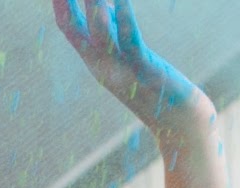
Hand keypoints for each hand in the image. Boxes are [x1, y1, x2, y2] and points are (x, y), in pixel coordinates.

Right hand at [53, 0, 204, 132]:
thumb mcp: (128, 54)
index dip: (60, 4)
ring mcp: (121, 69)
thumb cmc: (155, 86)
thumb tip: (106, 4)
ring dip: (94, 5)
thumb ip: (114, 29)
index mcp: (96, 61)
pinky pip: (130, 41)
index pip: (68, 28)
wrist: (179, 124)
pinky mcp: (145, 70)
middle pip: (74, 28)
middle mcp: (102, 66)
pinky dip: (124, 18)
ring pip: (100, 32)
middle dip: (66, 2)